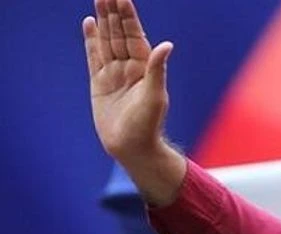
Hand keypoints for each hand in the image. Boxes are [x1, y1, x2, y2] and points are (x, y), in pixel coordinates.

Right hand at [83, 0, 185, 205]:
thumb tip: (167, 45)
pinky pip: (94, 57)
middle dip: (114, 13)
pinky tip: (89, 24)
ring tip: (98, 0)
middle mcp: (130, 67)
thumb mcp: (155, 95)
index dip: (128, 16)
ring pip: (107, 41)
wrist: (133, 148)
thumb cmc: (149, 125)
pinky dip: (92, 40)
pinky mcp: (100, 83)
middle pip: (119, 33)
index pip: (135, 35)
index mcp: (144, 67)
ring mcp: (114, 74)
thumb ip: (157, 69)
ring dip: (103, 21)